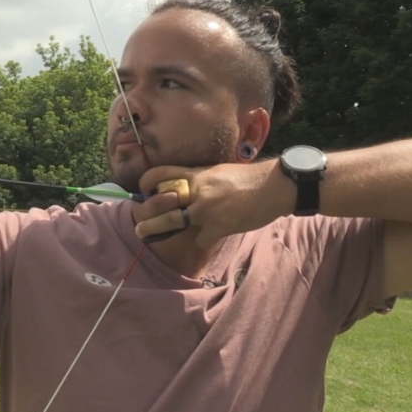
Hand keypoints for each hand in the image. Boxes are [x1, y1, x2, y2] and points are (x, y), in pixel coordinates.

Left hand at [133, 160, 294, 246]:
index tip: (142, 191)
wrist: (273, 187)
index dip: (147, 181)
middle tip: (138, 224)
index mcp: (197, 174)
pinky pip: (201, 238)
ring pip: (173, 220)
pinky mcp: (218, 226)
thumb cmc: (248, 179)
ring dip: (155, 229)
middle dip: (146, 213)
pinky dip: (204, 239)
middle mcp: (197, 190)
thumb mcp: (218, 172)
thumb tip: (185, 189)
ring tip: (143, 234)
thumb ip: (200, 180)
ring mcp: (206, 209)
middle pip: (162, 201)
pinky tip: (210, 236)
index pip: (162, 173)